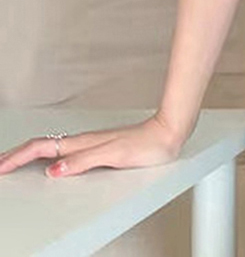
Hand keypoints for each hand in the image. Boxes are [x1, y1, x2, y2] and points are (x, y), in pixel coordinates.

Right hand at [0, 111, 185, 177]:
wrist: (168, 133)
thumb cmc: (146, 145)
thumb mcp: (114, 155)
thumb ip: (84, 161)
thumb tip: (53, 170)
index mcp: (83, 143)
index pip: (42, 148)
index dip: (18, 157)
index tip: (0, 167)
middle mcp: (84, 142)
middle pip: (42, 146)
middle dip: (17, 155)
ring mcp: (91, 144)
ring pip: (52, 147)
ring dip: (30, 154)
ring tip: (14, 162)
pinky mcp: (100, 147)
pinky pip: (65, 151)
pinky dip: (49, 155)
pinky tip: (50, 161)